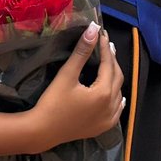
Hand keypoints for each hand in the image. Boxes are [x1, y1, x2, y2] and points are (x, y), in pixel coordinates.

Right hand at [30, 22, 124, 147]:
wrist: (43, 131)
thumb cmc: (53, 102)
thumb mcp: (67, 75)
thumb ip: (82, 52)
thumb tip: (93, 29)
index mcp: (103, 92)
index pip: (108, 64)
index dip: (105, 48)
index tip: (102, 34)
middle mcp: (110, 106)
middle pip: (116, 77)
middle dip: (111, 60)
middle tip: (106, 44)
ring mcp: (108, 119)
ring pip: (118, 92)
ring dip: (114, 77)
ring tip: (109, 63)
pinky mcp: (102, 127)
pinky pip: (116, 109)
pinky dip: (116, 98)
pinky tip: (116, 94)